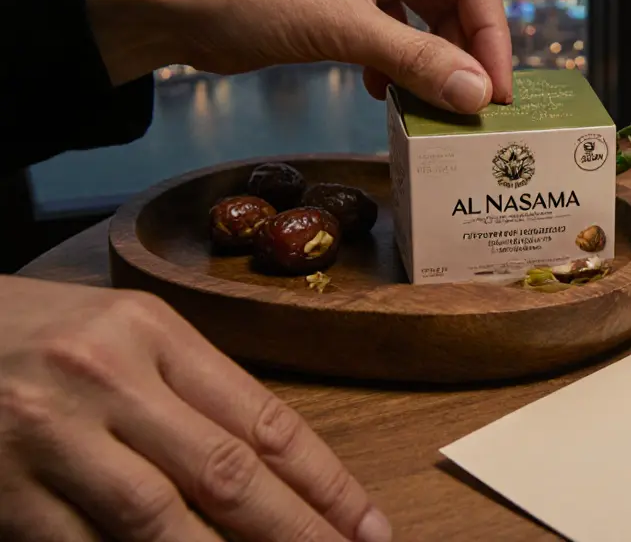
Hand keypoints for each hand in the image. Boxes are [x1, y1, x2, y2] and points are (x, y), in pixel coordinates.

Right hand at [0, 276, 389, 541]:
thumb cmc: (33, 335)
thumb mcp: (122, 337)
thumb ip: (192, 394)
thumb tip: (273, 472)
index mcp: (152, 334)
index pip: (263, 420)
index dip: (324, 483)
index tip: (367, 528)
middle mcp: (106, 380)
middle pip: (226, 474)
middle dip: (297, 533)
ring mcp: (49, 438)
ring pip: (160, 523)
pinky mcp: (3, 494)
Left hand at [85, 0, 512, 113]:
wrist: (172, 5)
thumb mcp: (343, 29)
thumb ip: (417, 61)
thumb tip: (479, 95)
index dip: (491, 36)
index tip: (499, 90)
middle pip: (457, 0)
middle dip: (466, 56)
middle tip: (480, 110)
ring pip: (430, 23)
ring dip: (435, 67)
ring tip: (444, 111)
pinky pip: (401, 35)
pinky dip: (402, 67)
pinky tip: (390, 97)